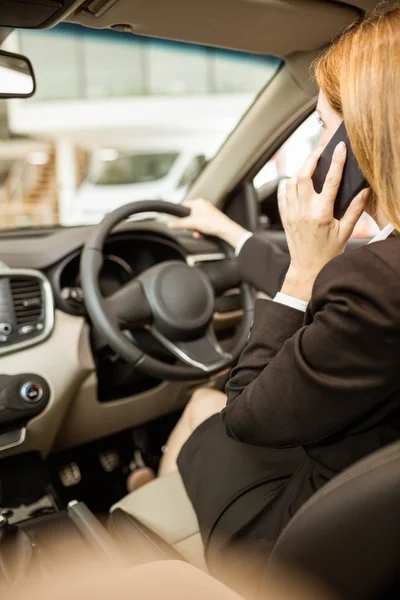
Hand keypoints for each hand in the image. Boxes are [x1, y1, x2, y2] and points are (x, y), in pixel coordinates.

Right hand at [168, 199, 248, 248]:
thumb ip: (179, 224)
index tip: (177, 220)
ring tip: (199, 233)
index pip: (183, 206)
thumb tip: (169, 224)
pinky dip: (201, 231)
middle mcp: (203, 206)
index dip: (179, 214)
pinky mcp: (211, 220)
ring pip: (195, 222)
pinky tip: (202, 234)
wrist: (226, 230)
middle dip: (190, 225)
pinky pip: (201, 225)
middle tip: (192, 229)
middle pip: (189, 216)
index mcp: (198, 202)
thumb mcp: (192, 224)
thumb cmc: (213, 223)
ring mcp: (208, 213)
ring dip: (195, 230)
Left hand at [279, 142, 368, 301]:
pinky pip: (283, 194)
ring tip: (310, 163)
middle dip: (312, 158)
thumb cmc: (328, 253)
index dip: (336, 161)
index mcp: (321, 214)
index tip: (340, 147)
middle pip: (304, 176)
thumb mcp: (345, 232)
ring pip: (291, 182)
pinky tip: (297, 180)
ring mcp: (292, 213)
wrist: (308, 268)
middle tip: (320, 150)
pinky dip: (289, 183)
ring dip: (300, 169)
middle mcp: (304, 211)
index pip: (330, 181)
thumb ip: (355, 210)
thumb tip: (365, 190)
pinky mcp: (285, 217)